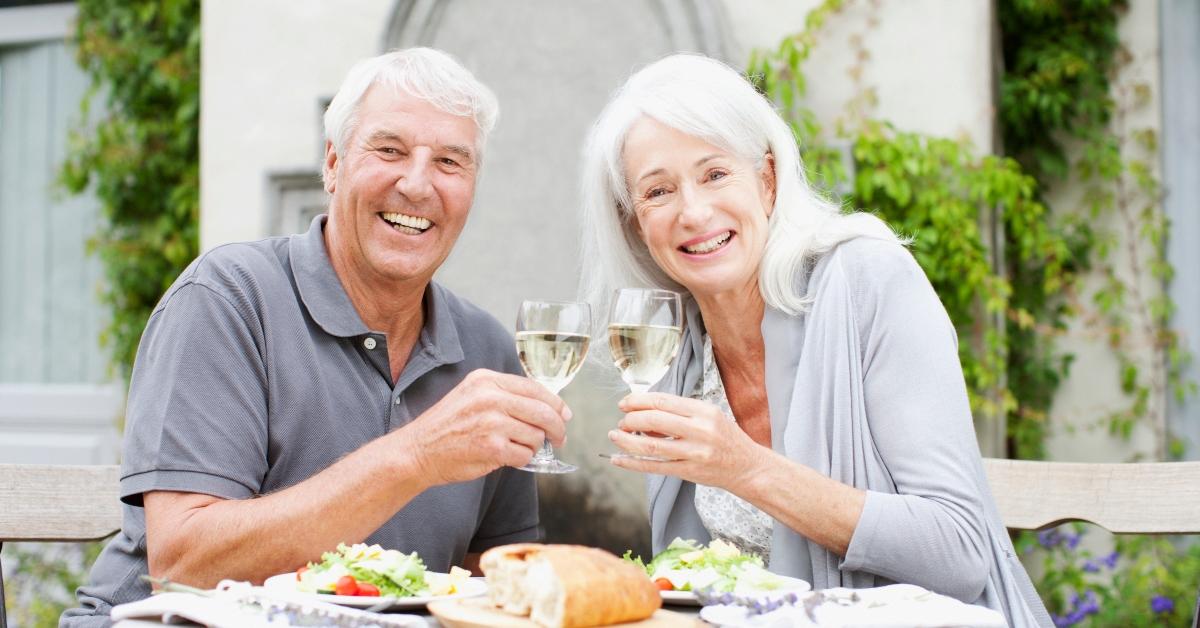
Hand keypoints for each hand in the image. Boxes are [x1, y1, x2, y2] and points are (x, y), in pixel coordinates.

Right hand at [394, 369, 570, 485]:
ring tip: (516, 448)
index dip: (555, 403)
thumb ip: (504, 395)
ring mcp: (491, 422)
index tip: (564, 414)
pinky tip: (507, 457)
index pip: (534, 388)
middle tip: (559, 438)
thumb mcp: (471, 395)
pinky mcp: (491, 447)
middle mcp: (490, 397)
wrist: (417, 451)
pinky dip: (521, 460)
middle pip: (543, 411)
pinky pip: (524, 455)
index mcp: (486, 380)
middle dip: (557, 428)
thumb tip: (546, 407)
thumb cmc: (447, 427)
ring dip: (533, 446)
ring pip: (536, 435)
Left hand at [607, 392, 763, 489]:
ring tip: (615, 435)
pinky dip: (633, 463)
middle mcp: (700, 430)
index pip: (663, 401)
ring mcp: (694, 453)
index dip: (638, 401)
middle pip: (655, 420)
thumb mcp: (709, 416)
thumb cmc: (726, 438)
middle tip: (621, 420)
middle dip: (631, 418)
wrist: (748, 467)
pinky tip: (618, 458)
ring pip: (651, 445)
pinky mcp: (689, 472)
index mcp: (704, 411)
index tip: (625, 403)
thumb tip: (644, 414)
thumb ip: (680, 413)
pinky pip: (655, 467)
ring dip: (627, 440)